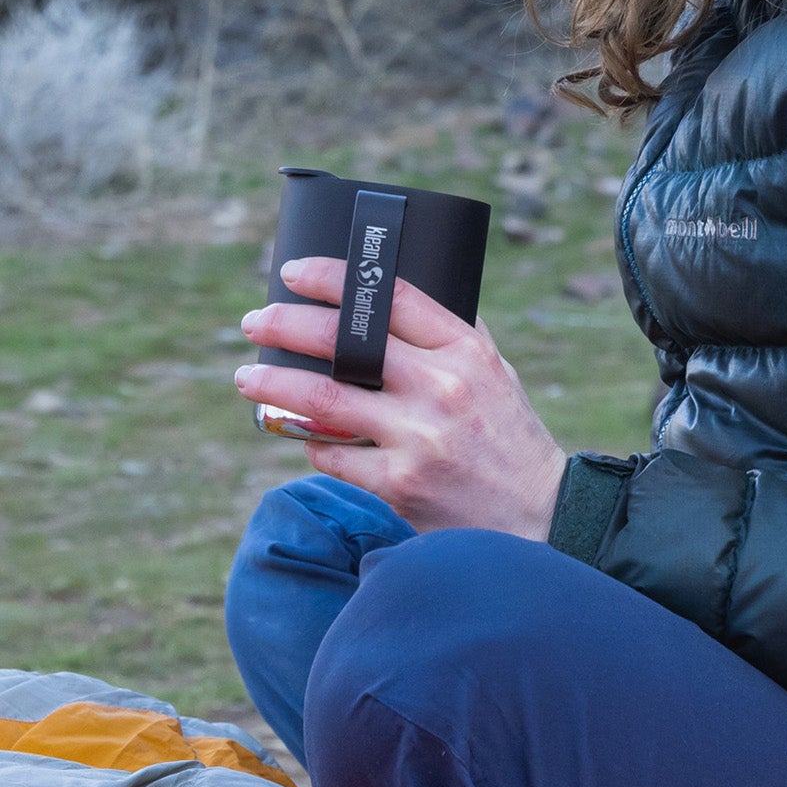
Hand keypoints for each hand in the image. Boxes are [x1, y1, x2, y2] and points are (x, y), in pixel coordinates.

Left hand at [235, 259, 567, 539]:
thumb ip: (452, 339)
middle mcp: (443, 387)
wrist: (539, 515)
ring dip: (274, 382)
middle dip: (287, 324)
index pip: (391, 296)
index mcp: (467, 350)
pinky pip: (331, 454)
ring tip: (248, 375)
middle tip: (256, 320)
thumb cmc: (510, 437)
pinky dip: (309, 440)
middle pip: (345, 340)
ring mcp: (419, 436)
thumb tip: (397, 301)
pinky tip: (301, 435)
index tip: (296, 271)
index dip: (335, 277)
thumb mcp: (496, 374)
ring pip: (322, 397)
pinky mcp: (400, 483)